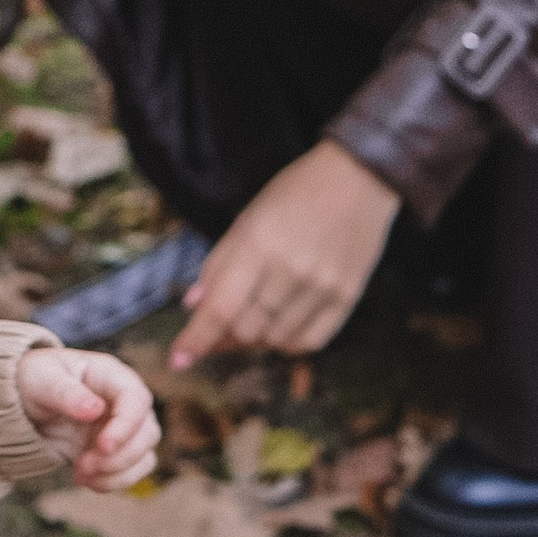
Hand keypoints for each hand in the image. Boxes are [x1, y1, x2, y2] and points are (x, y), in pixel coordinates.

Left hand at [15, 346, 159, 489]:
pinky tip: (84, 480)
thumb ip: (65, 392)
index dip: (126, 426)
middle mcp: (124, 402)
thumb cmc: (33, 380)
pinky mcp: (114, 451)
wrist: (22, 402)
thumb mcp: (41, 379)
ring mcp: (122, 428)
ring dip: (117, 473)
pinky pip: (130, 472)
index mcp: (111, 376)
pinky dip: (112, 482)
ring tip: (82, 475)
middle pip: (148, 432)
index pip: (136, 399)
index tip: (103, 446)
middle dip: (119, 457)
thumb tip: (95, 410)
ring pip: (144, 456)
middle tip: (84, 465)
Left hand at [173, 141, 399, 367]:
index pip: (220, 308)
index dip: (196, 339)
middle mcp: (291, 270)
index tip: (178, 359)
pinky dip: (287, 343)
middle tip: (220, 328)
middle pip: (246, 330)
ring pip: (275, 341)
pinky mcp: (347, 297)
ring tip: (253, 319)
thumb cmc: (295, 193)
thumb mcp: (248, 219)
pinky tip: (280, 328)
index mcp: (259, 245)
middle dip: (224, 336)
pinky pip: (310, 342)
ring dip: (256, 340)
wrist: (359, 178)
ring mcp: (322, 287)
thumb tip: (194, 306)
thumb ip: (219, 263)